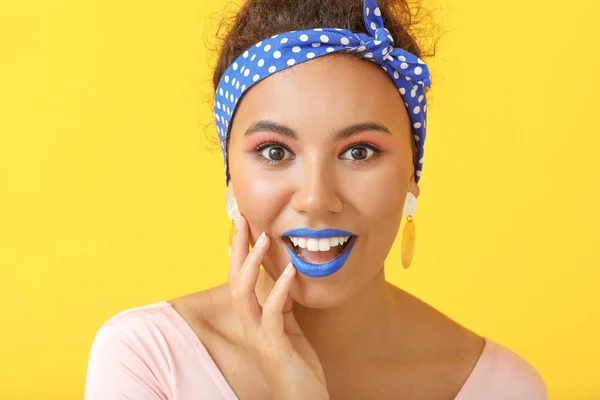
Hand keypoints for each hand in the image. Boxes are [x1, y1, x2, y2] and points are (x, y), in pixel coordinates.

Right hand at [228, 215, 328, 399]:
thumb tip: (283, 274)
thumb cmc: (297, 363)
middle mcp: (249, 323)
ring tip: (264, 238)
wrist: (304, 398)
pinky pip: (272, 314)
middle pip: (233, 278)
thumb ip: (282, 302)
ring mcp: (259, 335)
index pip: (239, 276)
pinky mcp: (274, 346)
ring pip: (243, 293)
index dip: (239, 249)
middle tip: (242, 219)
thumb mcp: (289, 325)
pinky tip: (291, 271)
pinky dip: (280, 290)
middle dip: (238, 248)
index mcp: (253, 316)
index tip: (243, 222)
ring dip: (252, 263)